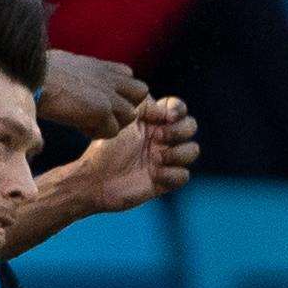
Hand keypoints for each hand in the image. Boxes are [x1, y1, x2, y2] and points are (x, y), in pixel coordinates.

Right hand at [39, 51, 146, 138]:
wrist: (33, 78)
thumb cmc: (40, 71)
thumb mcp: (68, 64)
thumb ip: (82, 72)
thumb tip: (74, 79)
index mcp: (101, 65)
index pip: (129, 75)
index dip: (120, 91)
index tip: (103, 100)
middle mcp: (110, 78)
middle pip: (140, 93)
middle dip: (126, 106)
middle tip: (105, 114)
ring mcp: (108, 94)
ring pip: (130, 115)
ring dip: (113, 123)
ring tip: (90, 123)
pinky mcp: (101, 111)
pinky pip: (112, 130)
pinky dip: (97, 133)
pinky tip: (80, 128)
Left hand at [63, 96, 198, 212]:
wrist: (94, 179)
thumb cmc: (105, 149)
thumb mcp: (122, 120)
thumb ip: (142, 105)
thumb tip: (165, 108)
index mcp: (152, 122)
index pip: (178, 109)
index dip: (178, 110)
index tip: (167, 116)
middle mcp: (161, 140)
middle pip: (191, 127)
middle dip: (179, 131)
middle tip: (157, 137)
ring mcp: (164, 160)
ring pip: (192, 150)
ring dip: (179, 152)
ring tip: (156, 158)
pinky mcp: (164, 181)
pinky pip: (184, 176)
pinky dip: (172, 174)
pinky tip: (154, 174)